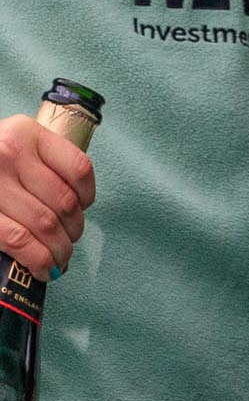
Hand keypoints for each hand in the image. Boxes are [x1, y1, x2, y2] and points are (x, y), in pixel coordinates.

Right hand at [0, 114, 94, 280]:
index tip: (84, 208)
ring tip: (60, 259)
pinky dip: (38, 258)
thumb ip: (39, 162)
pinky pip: (19, 240)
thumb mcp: (12, 144)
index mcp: (26, 133)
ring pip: (44, 223)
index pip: (77, 167)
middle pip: (63, 201)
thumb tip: (74, 204)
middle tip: (70, 241)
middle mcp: (10, 153)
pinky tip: (43, 267)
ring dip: (59, 249)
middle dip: (73, 229)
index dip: (87, 195)